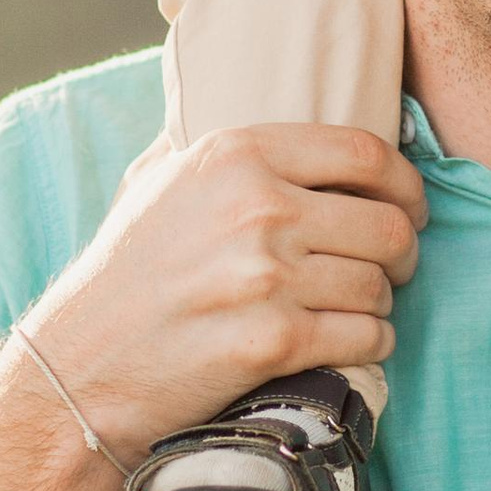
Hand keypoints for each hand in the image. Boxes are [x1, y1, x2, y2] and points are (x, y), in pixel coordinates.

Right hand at [19, 124, 425, 473]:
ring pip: (380, 285)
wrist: (83, 366)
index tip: (408, 207)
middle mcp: (257, 207)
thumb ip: (223, 153)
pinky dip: (373, 344)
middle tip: (392, 267)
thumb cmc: (127, 274)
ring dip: (382, 302)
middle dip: (402, 251)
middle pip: (387, 224)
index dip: (404, 184)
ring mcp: (266, 276)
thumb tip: (288, 123)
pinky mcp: (273, 342)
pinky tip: (353, 343)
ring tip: (359, 307)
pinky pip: (367, 337)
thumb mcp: (159, 181)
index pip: (365, 153)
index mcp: (236, 154)